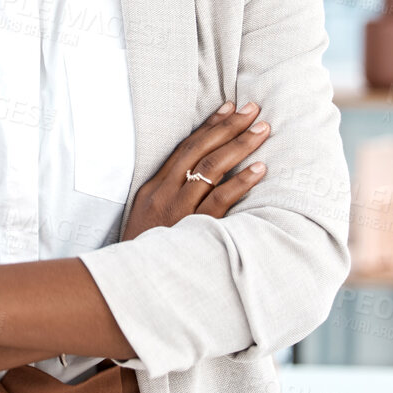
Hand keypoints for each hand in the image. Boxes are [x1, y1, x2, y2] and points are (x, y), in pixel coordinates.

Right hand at [120, 100, 268, 240]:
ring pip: (210, 170)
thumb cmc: (145, 252)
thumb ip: (170, 197)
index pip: (185, 148)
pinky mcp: (192, 230)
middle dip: (229, 127)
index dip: (209, 126)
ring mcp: (177, 211)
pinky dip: (240, 183)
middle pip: (199, 151)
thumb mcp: (148, 219)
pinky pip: (219, 201)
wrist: (129, 284)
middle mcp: (164, 194)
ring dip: (239, 146)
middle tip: (253, 109)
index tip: (229, 107)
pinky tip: (259, 170)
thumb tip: (201, 178)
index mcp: (153, 188)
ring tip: (262, 130)